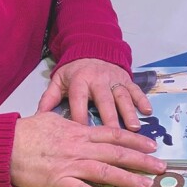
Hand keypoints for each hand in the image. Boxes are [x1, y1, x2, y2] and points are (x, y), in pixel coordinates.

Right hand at [10, 112, 165, 186]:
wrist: (4, 145)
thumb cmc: (26, 131)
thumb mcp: (52, 120)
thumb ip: (71, 126)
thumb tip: (83, 127)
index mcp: (79, 132)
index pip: (113, 135)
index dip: (135, 140)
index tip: (152, 145)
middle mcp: (79, 147)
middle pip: (117, 153)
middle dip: (141, 160)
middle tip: (162, 168)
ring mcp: (70, 165)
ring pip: (106, 171)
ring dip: (129, 179)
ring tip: (147, 186)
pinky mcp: (58, 182)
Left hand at [37, 58, 152, 128]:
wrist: (92, 49)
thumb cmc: (74, 72)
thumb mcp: (58, 81)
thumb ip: (49, 98)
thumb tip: (37, 118)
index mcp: (79, 81)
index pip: (79, 101)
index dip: (80, 117)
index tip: (82, 136)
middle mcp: (98, 80)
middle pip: (104, 101)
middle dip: (110, 118)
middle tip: (114, 137)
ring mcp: (114, 79)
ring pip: (122, 96)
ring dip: (129, 112)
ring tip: (135, 128)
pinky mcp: (126, 78)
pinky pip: (136, 89)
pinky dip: (142, 100)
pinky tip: (148, 112)